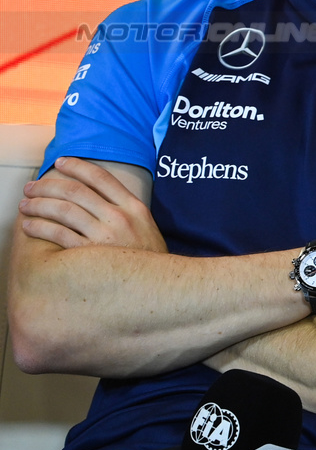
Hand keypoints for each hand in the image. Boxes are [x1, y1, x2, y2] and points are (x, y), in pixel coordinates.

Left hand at [19, 157, 166, 251]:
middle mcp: (119, 217)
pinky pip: (58, 235)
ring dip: (39, 205)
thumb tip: (99, 196)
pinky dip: (40, 228)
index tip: (60, 163)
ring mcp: (105, 236)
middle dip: (48, 186)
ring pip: (64, 211)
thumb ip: (125, 209)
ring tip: (25, 205)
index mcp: (134, 207)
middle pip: (76, 192)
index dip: (77, 166)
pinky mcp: (90, 255)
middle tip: (31, 187)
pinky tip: (30, 226)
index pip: (101, 177)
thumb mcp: (146, 226)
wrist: (156, 286)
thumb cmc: (147, 258)